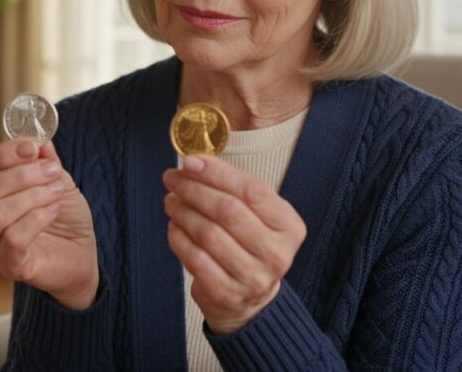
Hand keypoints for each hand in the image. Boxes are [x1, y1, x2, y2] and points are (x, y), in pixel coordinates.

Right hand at [0, 139, 97, 308]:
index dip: (3, 154)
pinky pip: (13, 238)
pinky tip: (53, 212)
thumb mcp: (58, 182)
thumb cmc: (65, 219)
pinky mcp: (10, 266)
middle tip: (52, 171)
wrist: (83, 255)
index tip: (32, 148)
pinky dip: (37, 218)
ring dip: (33, 196)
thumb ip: (46, 162)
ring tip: (57, 191)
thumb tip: (40, 140)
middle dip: (21, 175)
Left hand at [163, 155, 306, 333]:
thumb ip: (232, 188)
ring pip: (209, 233)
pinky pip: (195, 258)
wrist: (250, 299)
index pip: (252, 190)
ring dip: (183, 212)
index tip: (189, 162)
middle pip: (228, 211)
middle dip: (194, 189)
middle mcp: (276, 253)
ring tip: (171, 201)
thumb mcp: (255, 215)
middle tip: (172, 178)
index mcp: (289, 226)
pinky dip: (178, 238)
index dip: (217, 172)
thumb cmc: (248, 243)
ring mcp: (253, 277)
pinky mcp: (227, 294)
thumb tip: (194, 163)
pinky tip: (174, 226)